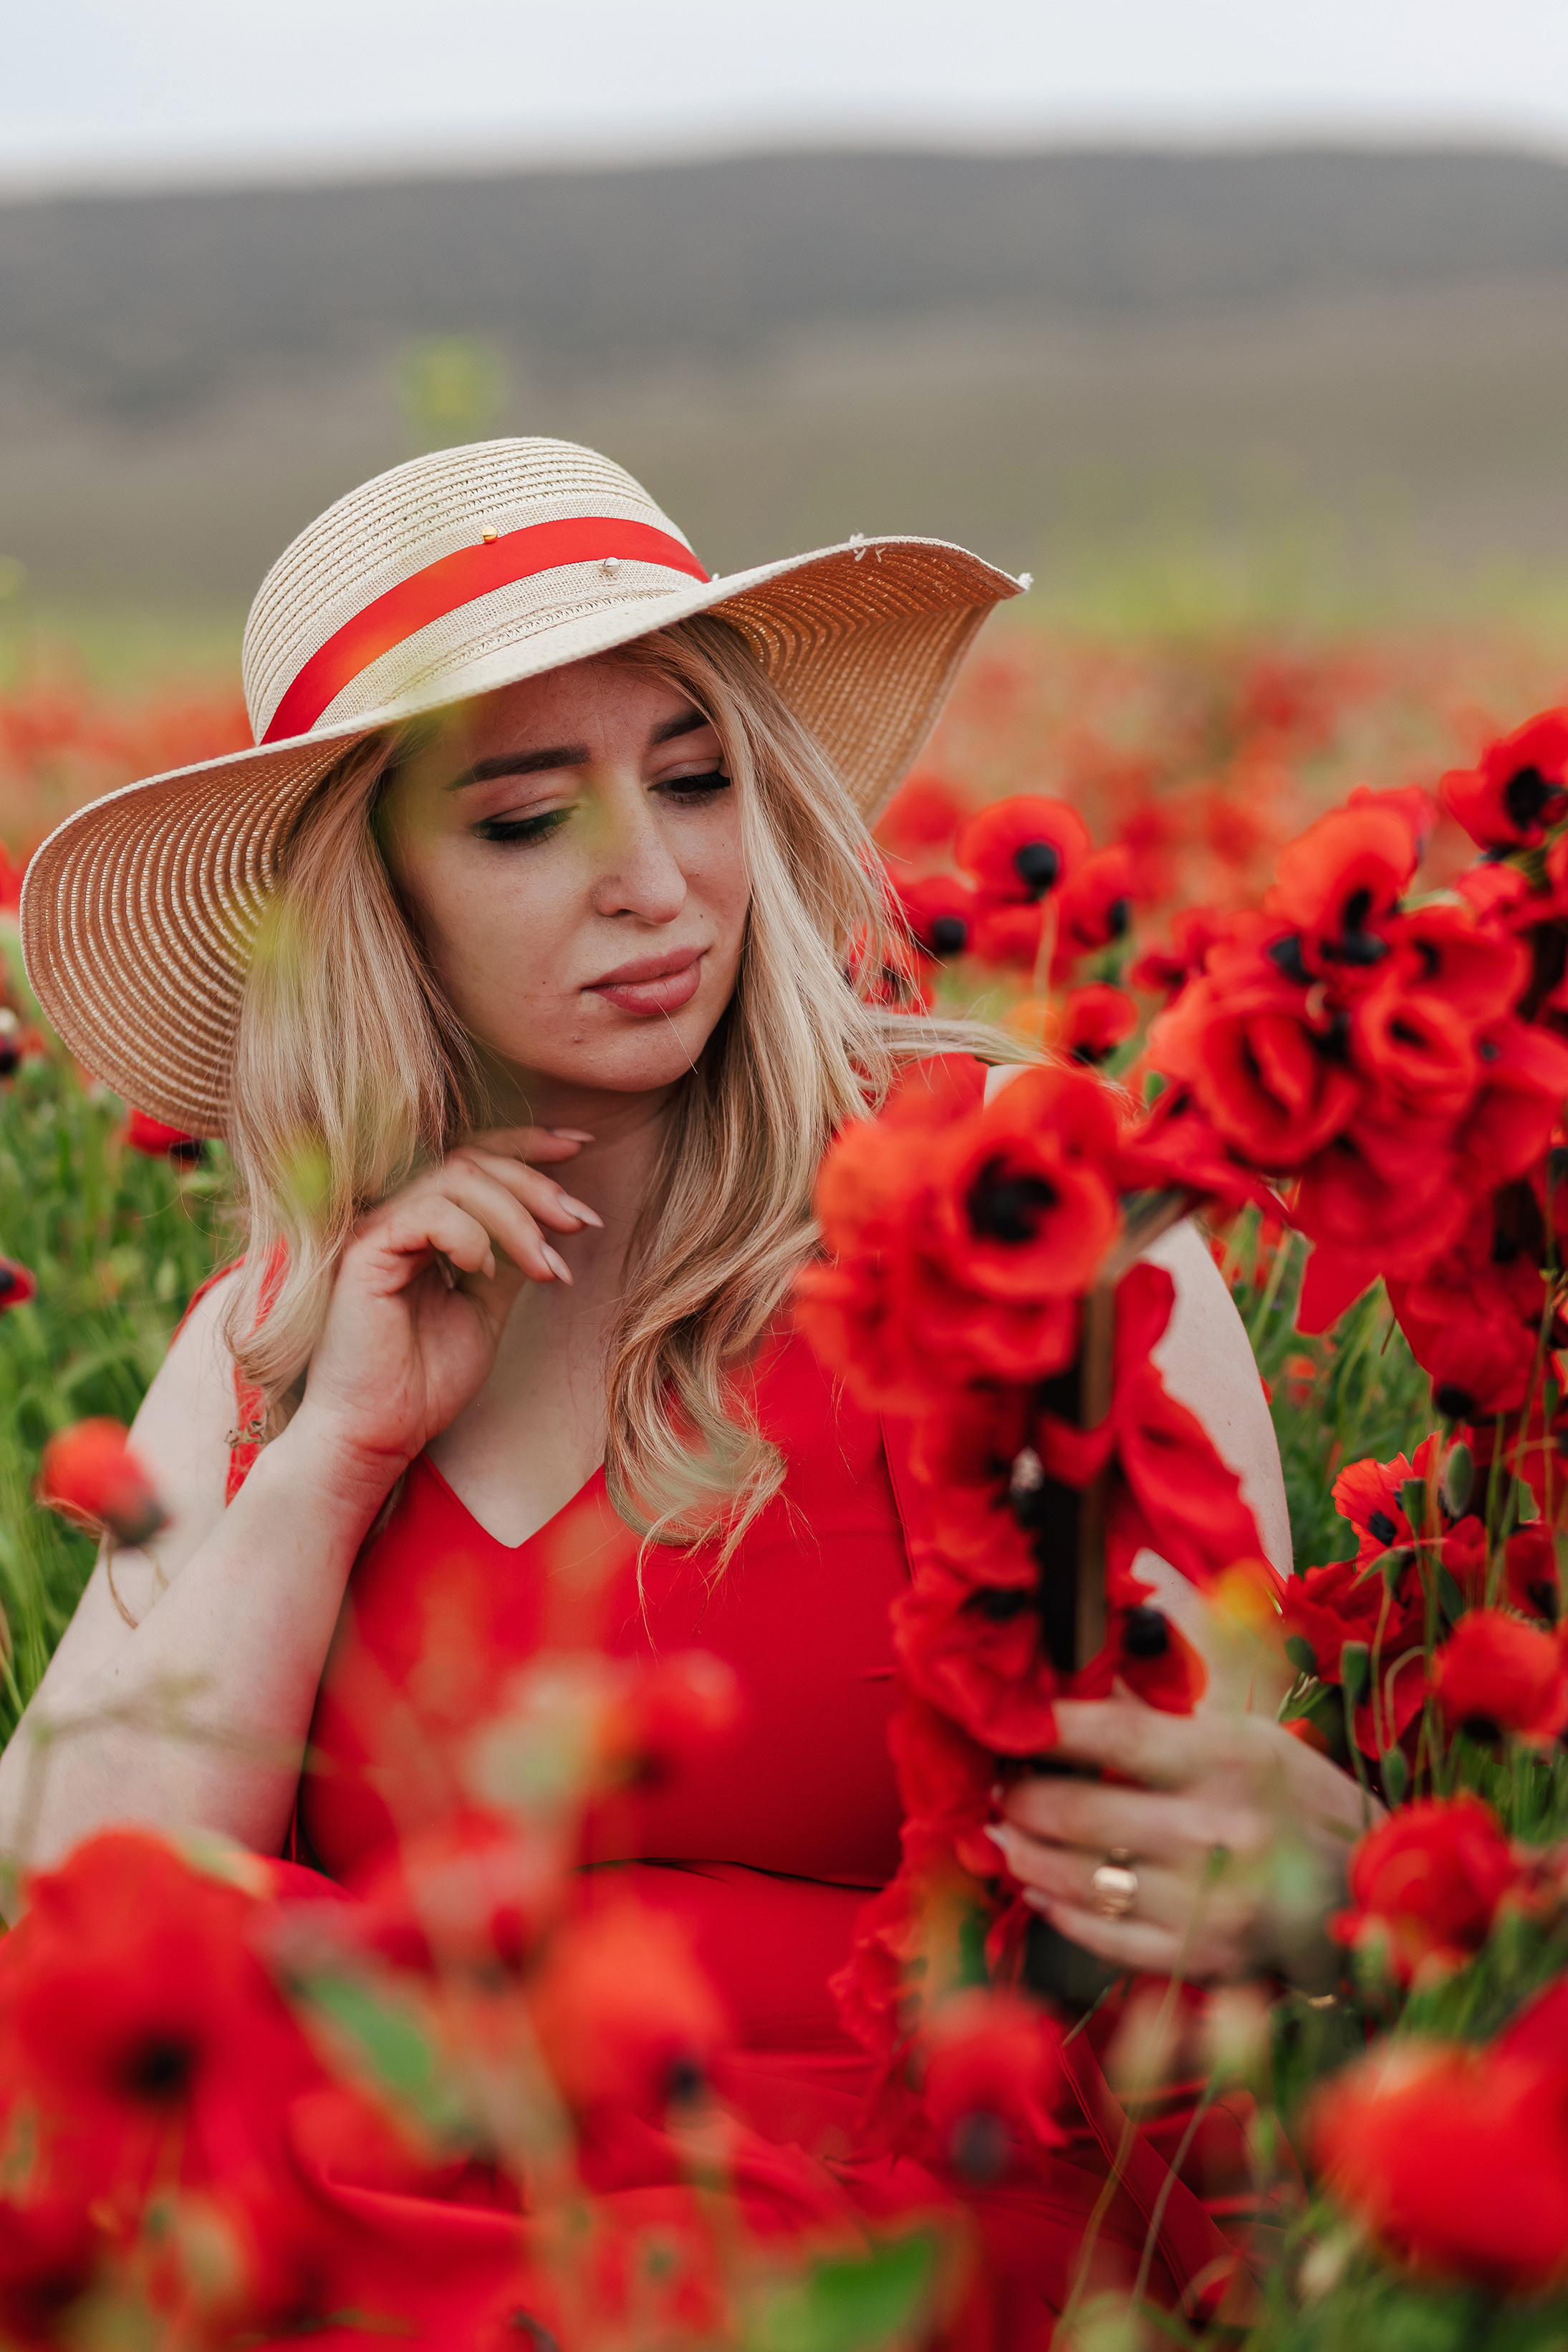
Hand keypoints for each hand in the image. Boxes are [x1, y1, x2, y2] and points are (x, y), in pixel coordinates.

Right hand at [294, 1126, 601, 1487]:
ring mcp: (375, 1229)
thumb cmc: (425, 1381)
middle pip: (471, 1160)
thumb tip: (554, 1219)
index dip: (526, 1145)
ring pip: (455, 1178)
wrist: (381, 1434)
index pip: (473, 1159)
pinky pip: (427, 1213)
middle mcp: (394, 1216)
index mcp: (421, 1225)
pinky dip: (470, 1235)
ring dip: (515, 1216)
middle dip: (535, 1183)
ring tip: (545, 1266)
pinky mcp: (363, 1251)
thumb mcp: (486, 1308)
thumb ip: (509, 1257)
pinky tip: (486, 1272)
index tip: (582, 1146)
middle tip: (579, 1220)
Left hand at [985, 1686, 1376, 1986]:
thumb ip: (1159, 1713)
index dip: (1047, 1726)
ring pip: (1083, 1879)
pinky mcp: (1206, 1958)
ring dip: (1025, 1855)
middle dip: (1020, 1798)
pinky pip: (1107, 1937)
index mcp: (1230, 1758)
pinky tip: (1038, 1886)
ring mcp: (1212, 1903)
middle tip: (995, 1786)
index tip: (1006, 1721)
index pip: (1114, 1731)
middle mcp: (1220, 1831)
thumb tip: (1076, 1680)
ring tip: (1002, 1834)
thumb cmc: (1296, 1796)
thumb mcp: (1244, 1733)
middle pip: (1082, 1810)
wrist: (1368, 1887)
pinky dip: (1060, 1909)